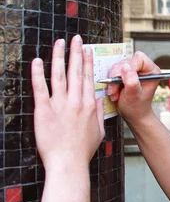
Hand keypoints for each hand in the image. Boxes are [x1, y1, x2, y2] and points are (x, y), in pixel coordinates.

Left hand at [31, 36, 104, 171]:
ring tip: (59, 43)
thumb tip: (100, 99)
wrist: (68, 163)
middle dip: (75, 53)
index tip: (86, 49)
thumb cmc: (83, 150)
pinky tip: (37, 61)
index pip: (89, 78)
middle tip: (75, 39)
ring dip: (59, 57)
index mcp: (89, 105)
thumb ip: (99, 113)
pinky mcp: (44, 111)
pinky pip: (40, 88)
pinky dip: (38, 74)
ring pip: (59, 75)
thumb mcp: (99, 131)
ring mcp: (60, 105)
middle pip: (76, 72)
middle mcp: (76, 102)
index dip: (87, 61)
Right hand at [106, 52, 160, 124]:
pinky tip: (114, 91)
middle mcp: (143, 68)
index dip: (129, 67)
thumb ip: (131, 82)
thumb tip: (126, 67)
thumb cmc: (137, 107)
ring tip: (115, 93)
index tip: (123, 80)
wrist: (133, 114)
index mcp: (151, 71)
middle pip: (126, 61)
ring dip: (113, 80)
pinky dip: (111, 81)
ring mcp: (133, 70)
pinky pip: (113, 71)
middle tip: (115, 90)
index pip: (139, 58)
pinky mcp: (125, 74)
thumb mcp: (134, 96)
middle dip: (117, 76)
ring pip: (117, 66)